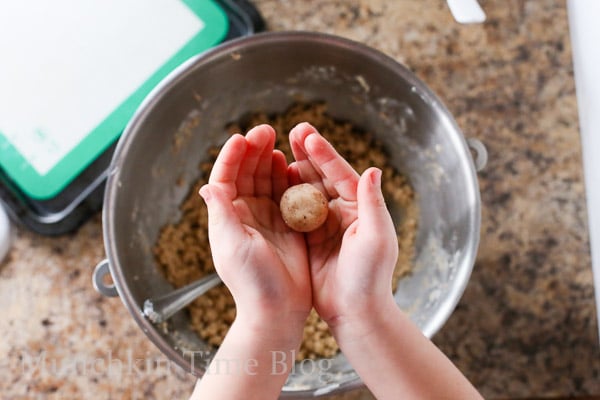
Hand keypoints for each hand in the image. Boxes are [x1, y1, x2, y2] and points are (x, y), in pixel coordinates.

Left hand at [199, 124, 310, 330]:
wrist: (278, 307)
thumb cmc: (252, 280)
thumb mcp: (231, 244)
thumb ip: (222, 213)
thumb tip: (208, 185)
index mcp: (227, 217)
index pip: (224, 178)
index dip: (231, 157)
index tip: (241, 138)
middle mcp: (245, 214)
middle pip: (246, 173)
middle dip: (253, 150)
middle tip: (265, 131)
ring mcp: (267, 217)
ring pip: (266, 180)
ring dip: (269, 159)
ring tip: (277, 141)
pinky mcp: (287, 224)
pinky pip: (286, 193)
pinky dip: (287, 177)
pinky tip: (291, 164)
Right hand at [288, 122, 398, 326]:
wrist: (356, 310)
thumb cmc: (370, 276)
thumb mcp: (376, 238)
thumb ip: (373, 204)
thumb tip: (373, 170)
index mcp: (361, 207)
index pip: (341, 173)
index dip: (324, 153)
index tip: (307, 135)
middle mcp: (344, 211)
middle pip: (323, 176)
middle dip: (308, 153)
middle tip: (293, 131)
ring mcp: (326, 224)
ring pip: (307, 189)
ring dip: (295, 169)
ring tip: (279, 150)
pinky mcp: (311, 237)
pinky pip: (295, 210)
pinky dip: (285, 194)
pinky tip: (273, 181)